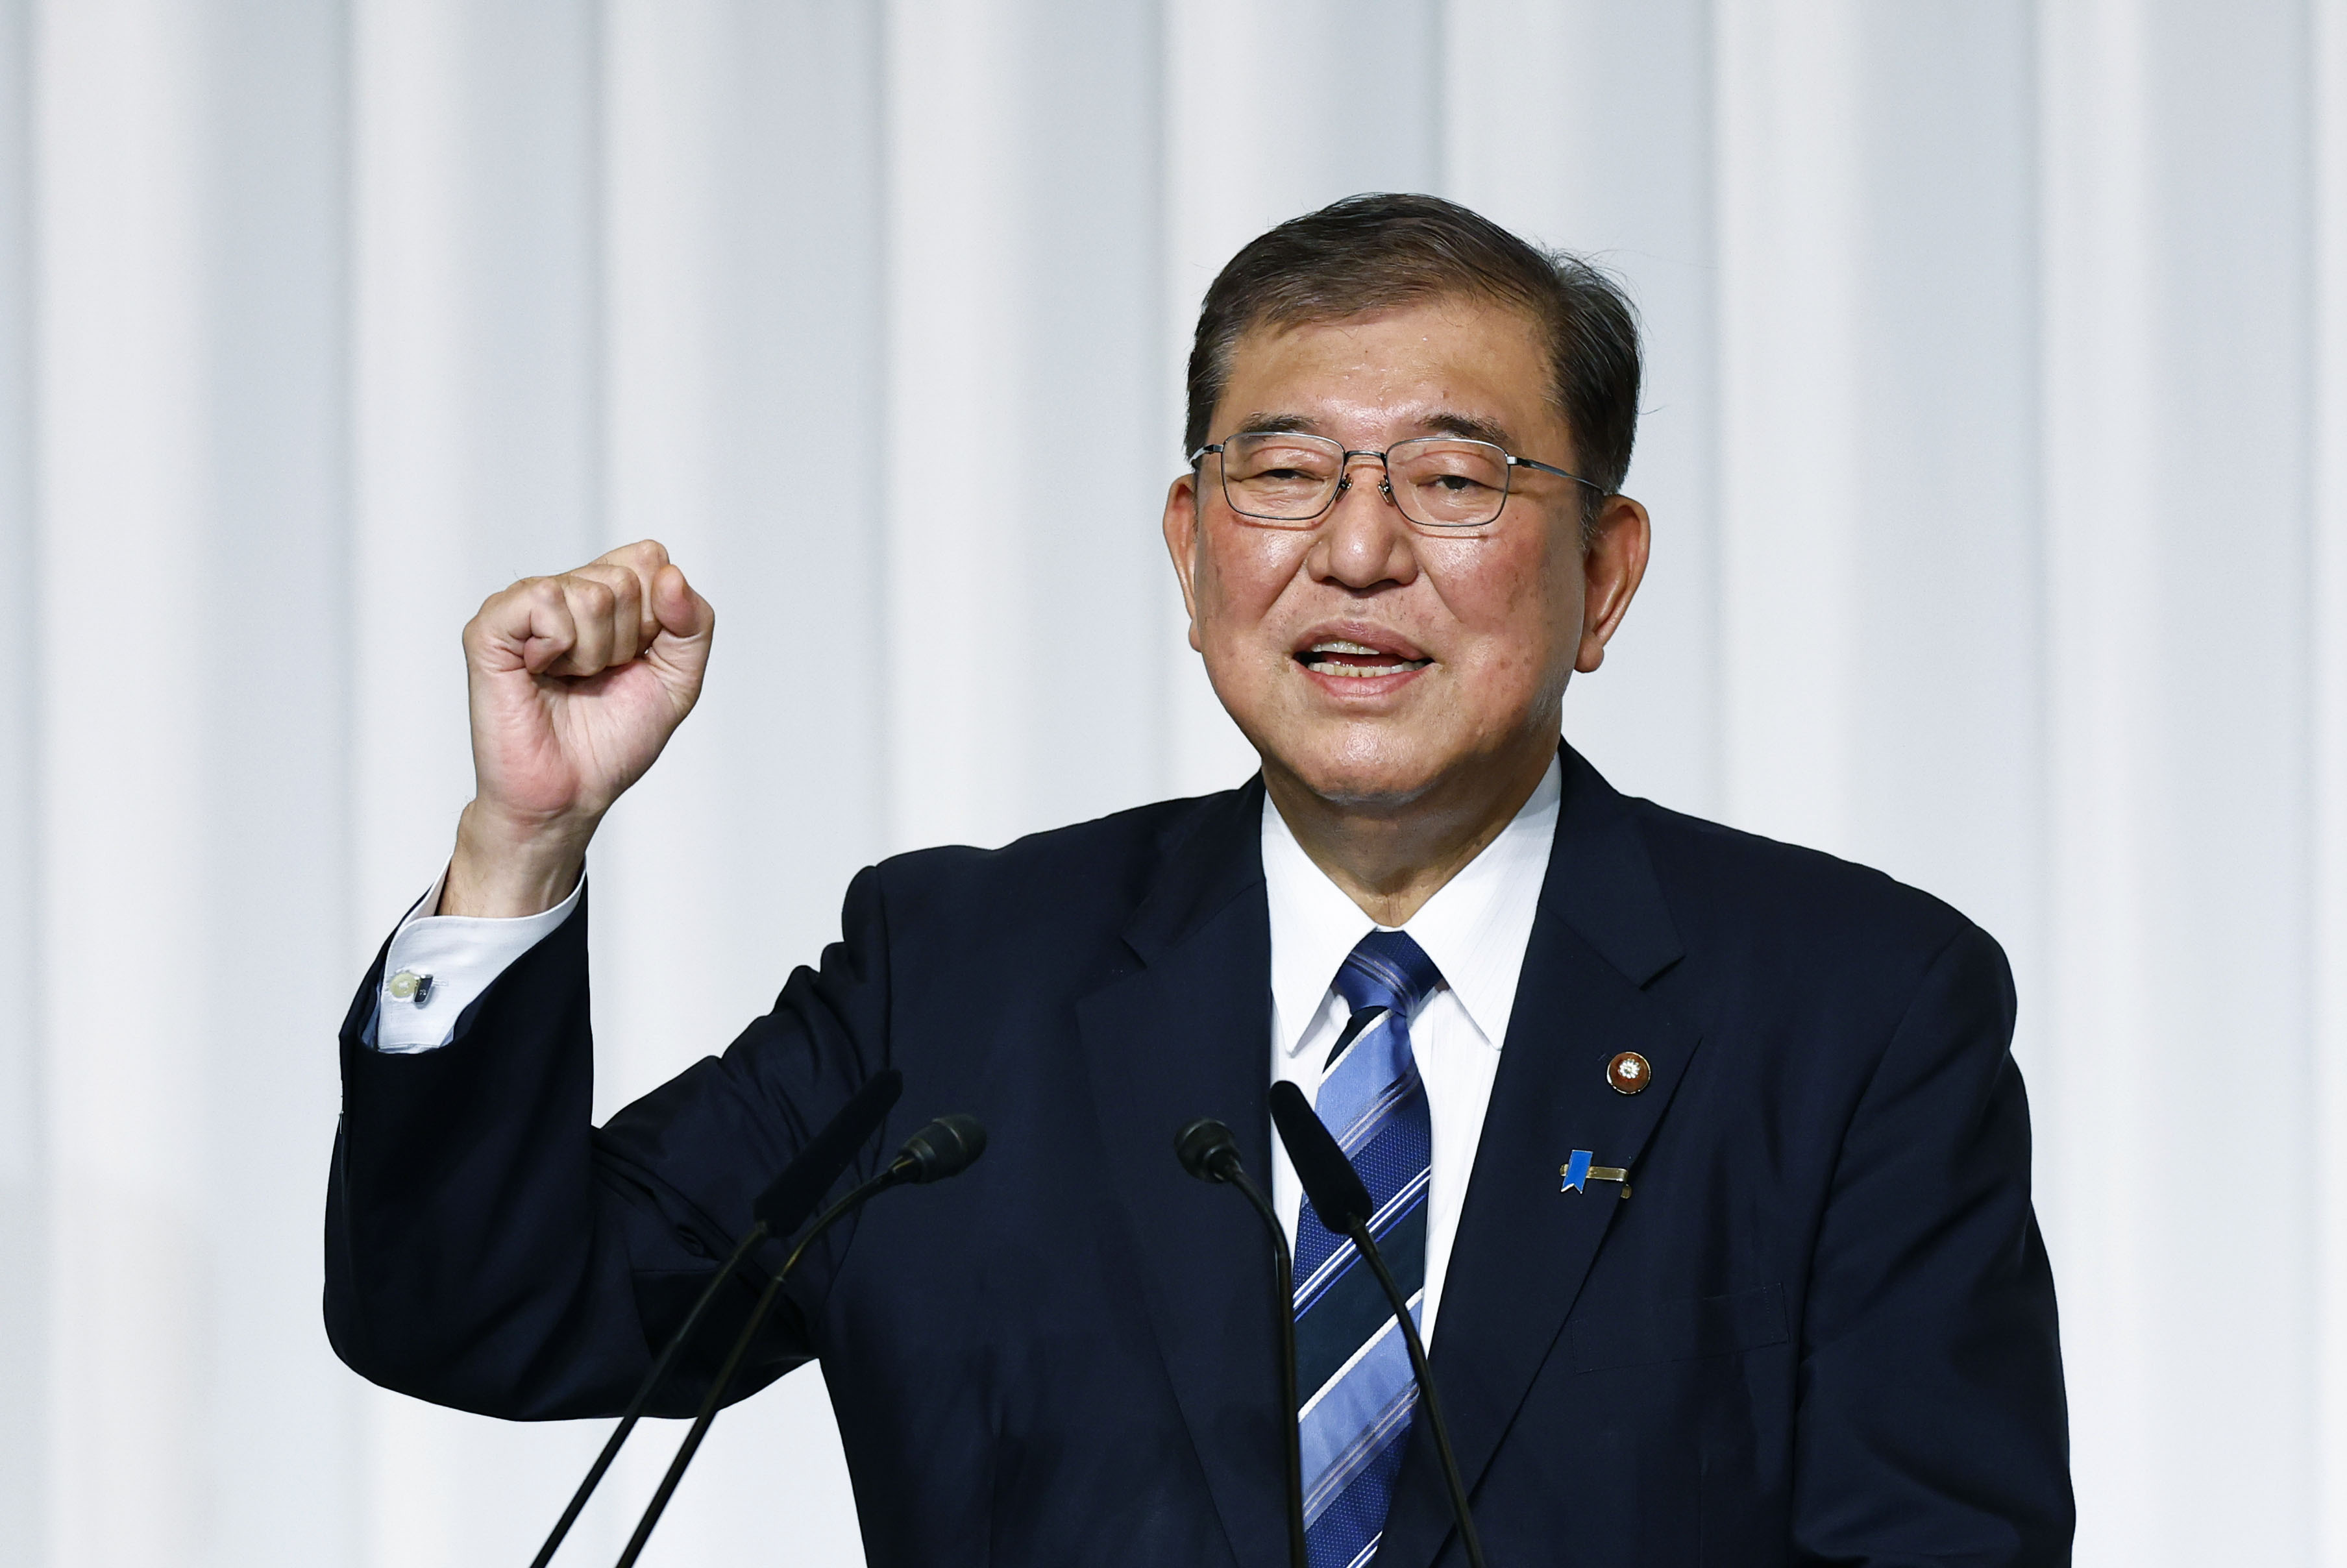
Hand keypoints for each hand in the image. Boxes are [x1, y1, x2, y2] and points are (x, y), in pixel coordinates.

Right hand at [443, 540, 715, 915]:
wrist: (570, 793)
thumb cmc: (614, 739)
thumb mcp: (679, 680)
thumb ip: (694, 623)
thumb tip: (670, 574)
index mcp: (605, 594)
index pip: (650, 558)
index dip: (658, 617)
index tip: (636, 660)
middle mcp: (563, 591)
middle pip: (625, 578)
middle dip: (627, 641)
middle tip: (597, 677)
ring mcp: (523, 606)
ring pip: (590, 594)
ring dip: (594, 653)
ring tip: (569, 680)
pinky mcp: (490, 627)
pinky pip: (544, 599)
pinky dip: (559, 645)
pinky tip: (541, 671)